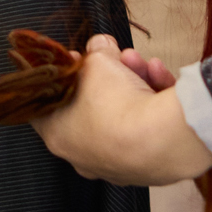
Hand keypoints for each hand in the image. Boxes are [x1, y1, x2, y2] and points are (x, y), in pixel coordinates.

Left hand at [34, 35, 211, 185]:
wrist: (160, 139)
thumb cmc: (116, 106)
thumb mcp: (98, 62)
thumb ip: (96, 51)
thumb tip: (101, 46)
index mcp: (57, 133)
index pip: (50, 101)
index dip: (65, 75)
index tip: (79, 58)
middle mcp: (82, 155)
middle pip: (92, 104)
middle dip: (108, 75)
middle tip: (118, 58)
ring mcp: (114, 163)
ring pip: (122, 114)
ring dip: (134, 83)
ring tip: (143, 65)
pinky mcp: (145, 164)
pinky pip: (145, 126)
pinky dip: (152, 101)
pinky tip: (158, 78)